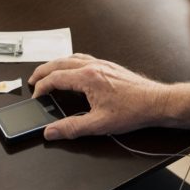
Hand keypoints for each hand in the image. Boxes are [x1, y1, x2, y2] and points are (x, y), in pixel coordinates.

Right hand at [28, 53, 166, 139]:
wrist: (156, 102)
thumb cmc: (132, 111)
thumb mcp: (99, 124)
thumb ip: (71, 127)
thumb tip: (51, 131)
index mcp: (88, 78)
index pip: (56, 78)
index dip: (42, 87)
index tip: (36, 96)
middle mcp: (93, 66)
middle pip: (59, 63)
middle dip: (43, 71)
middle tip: (33, 80)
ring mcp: (101, 64)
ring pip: (71, 58)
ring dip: (56, 64)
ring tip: (48, 73)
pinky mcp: (108, 66)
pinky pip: (83, 58)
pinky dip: (70, 62)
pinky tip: (71, 69)